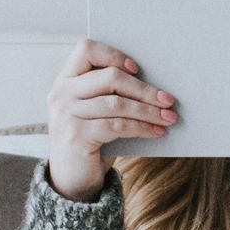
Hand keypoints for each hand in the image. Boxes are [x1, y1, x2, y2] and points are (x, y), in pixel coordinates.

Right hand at [46, 38, 178, 201]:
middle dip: (144, 89)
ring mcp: (66, 114)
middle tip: (168, 99)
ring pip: (117, 103)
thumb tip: (155, 87)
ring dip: (148, 111)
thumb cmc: (90, 140)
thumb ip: (110, 93)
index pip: (86, 49)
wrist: (71, 180)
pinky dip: (141, 127)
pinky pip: (117, 125)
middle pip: (110, 77)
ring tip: (168, 118)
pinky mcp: (76, 136)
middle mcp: (62, 93)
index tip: (136, 68)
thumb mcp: (95, 112)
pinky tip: (156, 132)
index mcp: (66, 80)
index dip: (114, 55)